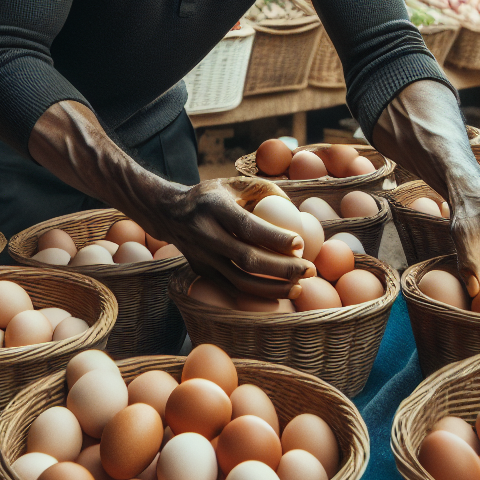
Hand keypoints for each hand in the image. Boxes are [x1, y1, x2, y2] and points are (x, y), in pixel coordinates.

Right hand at [134, 177, 315, 298]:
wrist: (169, 213)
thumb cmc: (211, 196)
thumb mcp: (233, 183)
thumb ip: (264, 191)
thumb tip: (296, 210)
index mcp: (214, 208)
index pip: (247, 227)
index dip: (274, 238)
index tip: (300, 245)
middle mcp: (206, 234)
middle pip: (246, 259)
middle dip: (282, 269)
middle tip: (310, 270)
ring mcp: (202, 257)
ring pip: (240, 281)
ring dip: (272, 288)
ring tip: (299, 286)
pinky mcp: (202, 272)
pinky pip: (231, 290)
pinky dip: (256, 297)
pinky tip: (279, 295)